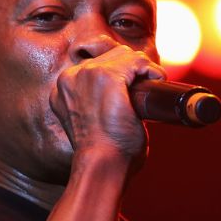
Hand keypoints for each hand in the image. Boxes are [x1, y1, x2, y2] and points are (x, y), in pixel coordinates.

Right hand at [50, 44, 165, 166]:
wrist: (101, 166)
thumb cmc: (102, 155)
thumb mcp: (90, 124)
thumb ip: (97, 106)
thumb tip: (123, 100)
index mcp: (63, 90)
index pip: (95, 65)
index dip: (119, 74)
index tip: (131, 90)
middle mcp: (70, 78)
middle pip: (109, 56)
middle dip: (131, 69)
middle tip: (144, 91)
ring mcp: (86, 74)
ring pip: (123, 54)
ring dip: (141, 69)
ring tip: (150, 89)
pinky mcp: (106, 76)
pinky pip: (136, 60)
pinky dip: (150, 70)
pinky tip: (157, 81)